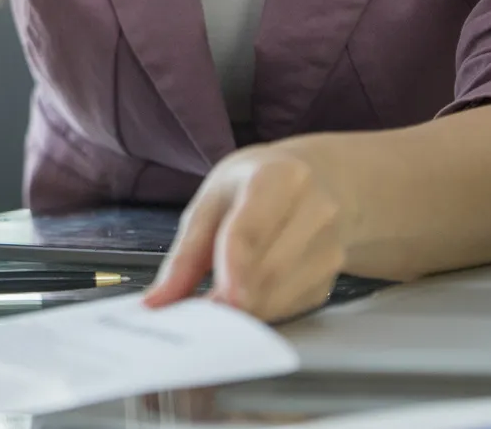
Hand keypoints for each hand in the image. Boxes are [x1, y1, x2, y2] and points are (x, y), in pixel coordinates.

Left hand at [143, 141, 350, 321]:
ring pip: (282, 293)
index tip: (216, 299)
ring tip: (216, 303)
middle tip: (198, 313)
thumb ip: (185, 255)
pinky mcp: (332, 274)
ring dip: (245, 308)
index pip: (252, 227)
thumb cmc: (255, 187)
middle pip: (269, 268)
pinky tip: (247, 295)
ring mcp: (331, 244)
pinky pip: (291, 305)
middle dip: (231, 297)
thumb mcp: (211, 202)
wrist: (319, 180)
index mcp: (279, 177)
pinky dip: (262, 310)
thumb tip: (158, 301)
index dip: (234, 267)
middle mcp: (315, 210)